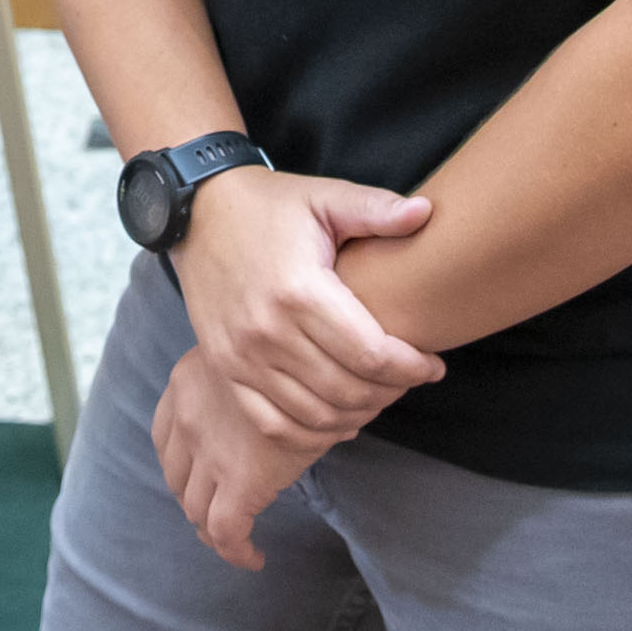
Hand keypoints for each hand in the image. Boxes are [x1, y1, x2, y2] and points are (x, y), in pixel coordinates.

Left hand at [152, 345, 338, 570]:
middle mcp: (186, 416)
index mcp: (185, 381)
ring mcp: (208, 451)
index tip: (199, 477)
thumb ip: (261, 385)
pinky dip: (235, 551)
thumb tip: (296, 411)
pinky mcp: (239, 481)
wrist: (321, 351)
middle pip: (175, 474)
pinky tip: (254, 558)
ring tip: (233, 540)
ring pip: (194, 508)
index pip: (165, 435)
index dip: (180, 464)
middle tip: (218, 510)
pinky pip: (225, 531)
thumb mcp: (264, 357)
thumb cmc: (306, 349)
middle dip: (192, 498)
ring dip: (210, 528)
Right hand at [170, 167, 442, 440]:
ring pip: (315, 414)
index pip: (371, 353)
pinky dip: (311, 433)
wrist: (197, 213)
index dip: (411, 368)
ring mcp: (240, 356)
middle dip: (391, 392)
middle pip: (347, 390)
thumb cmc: (269, 206)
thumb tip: (426, 213)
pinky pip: (272, 423)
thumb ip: (377, 209)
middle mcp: (267, 331)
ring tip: (379, 394)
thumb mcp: (324, 197)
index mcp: (299, 290)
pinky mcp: (224, 368)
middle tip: (410, 379)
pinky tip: (337, 418)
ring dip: (357, 414)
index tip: (434, 365)